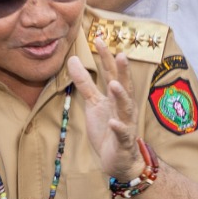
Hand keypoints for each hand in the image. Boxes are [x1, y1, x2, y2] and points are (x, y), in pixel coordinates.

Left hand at [67, 34, 145, 179]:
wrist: (118, 159)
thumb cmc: (107, 128)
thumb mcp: (93, 103)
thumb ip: (85, 82)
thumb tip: (72, 59)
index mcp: (116, 96)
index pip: (111, 73)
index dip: (106, 57)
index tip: (99, 39)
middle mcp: (124, 107)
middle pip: (123, 86)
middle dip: (122, 71)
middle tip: (120, 54)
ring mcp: (126, 123)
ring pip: (125, 107)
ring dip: (121, 96)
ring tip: (114, 84)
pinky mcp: (123, 141)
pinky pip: (122, 133)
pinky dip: (118, 128)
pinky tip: (113, 123)